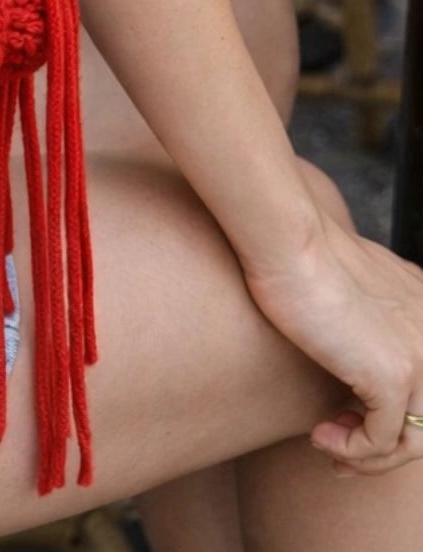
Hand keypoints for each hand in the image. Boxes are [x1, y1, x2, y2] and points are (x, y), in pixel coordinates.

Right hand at [242, 213, 422, 476]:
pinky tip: (319, 435)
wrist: (289, 242)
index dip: (394, 421)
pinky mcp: (393, 377)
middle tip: (340, 454)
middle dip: (383, 450)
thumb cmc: (301, 257)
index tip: (347, 425)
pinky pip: (380, 441)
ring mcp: (421, 358)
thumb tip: (356, 358)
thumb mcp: (353, 291)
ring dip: (365, 456)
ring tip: (326, 445)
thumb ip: (371, 319)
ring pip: (410, 442)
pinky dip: (350, 450)